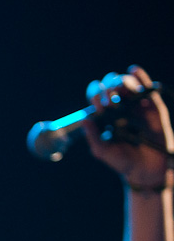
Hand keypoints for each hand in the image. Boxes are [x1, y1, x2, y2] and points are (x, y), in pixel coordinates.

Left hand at [85, 66, 172, 187]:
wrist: (145, 171)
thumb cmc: (123, 161)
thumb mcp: (102, 151)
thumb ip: (93, 136)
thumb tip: (85, 118)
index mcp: (107, 115)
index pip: (98, 97)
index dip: (96, 96)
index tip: (97, 107)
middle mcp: (121, 108)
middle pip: (112, 86)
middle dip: (107, 89)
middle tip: (108, 103)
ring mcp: (138, 107)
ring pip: (128, 85)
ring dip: (121, 83)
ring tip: (118, 91)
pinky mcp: (154, 110)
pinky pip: (149, 90)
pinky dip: (141, 78)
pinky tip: (133, 69)